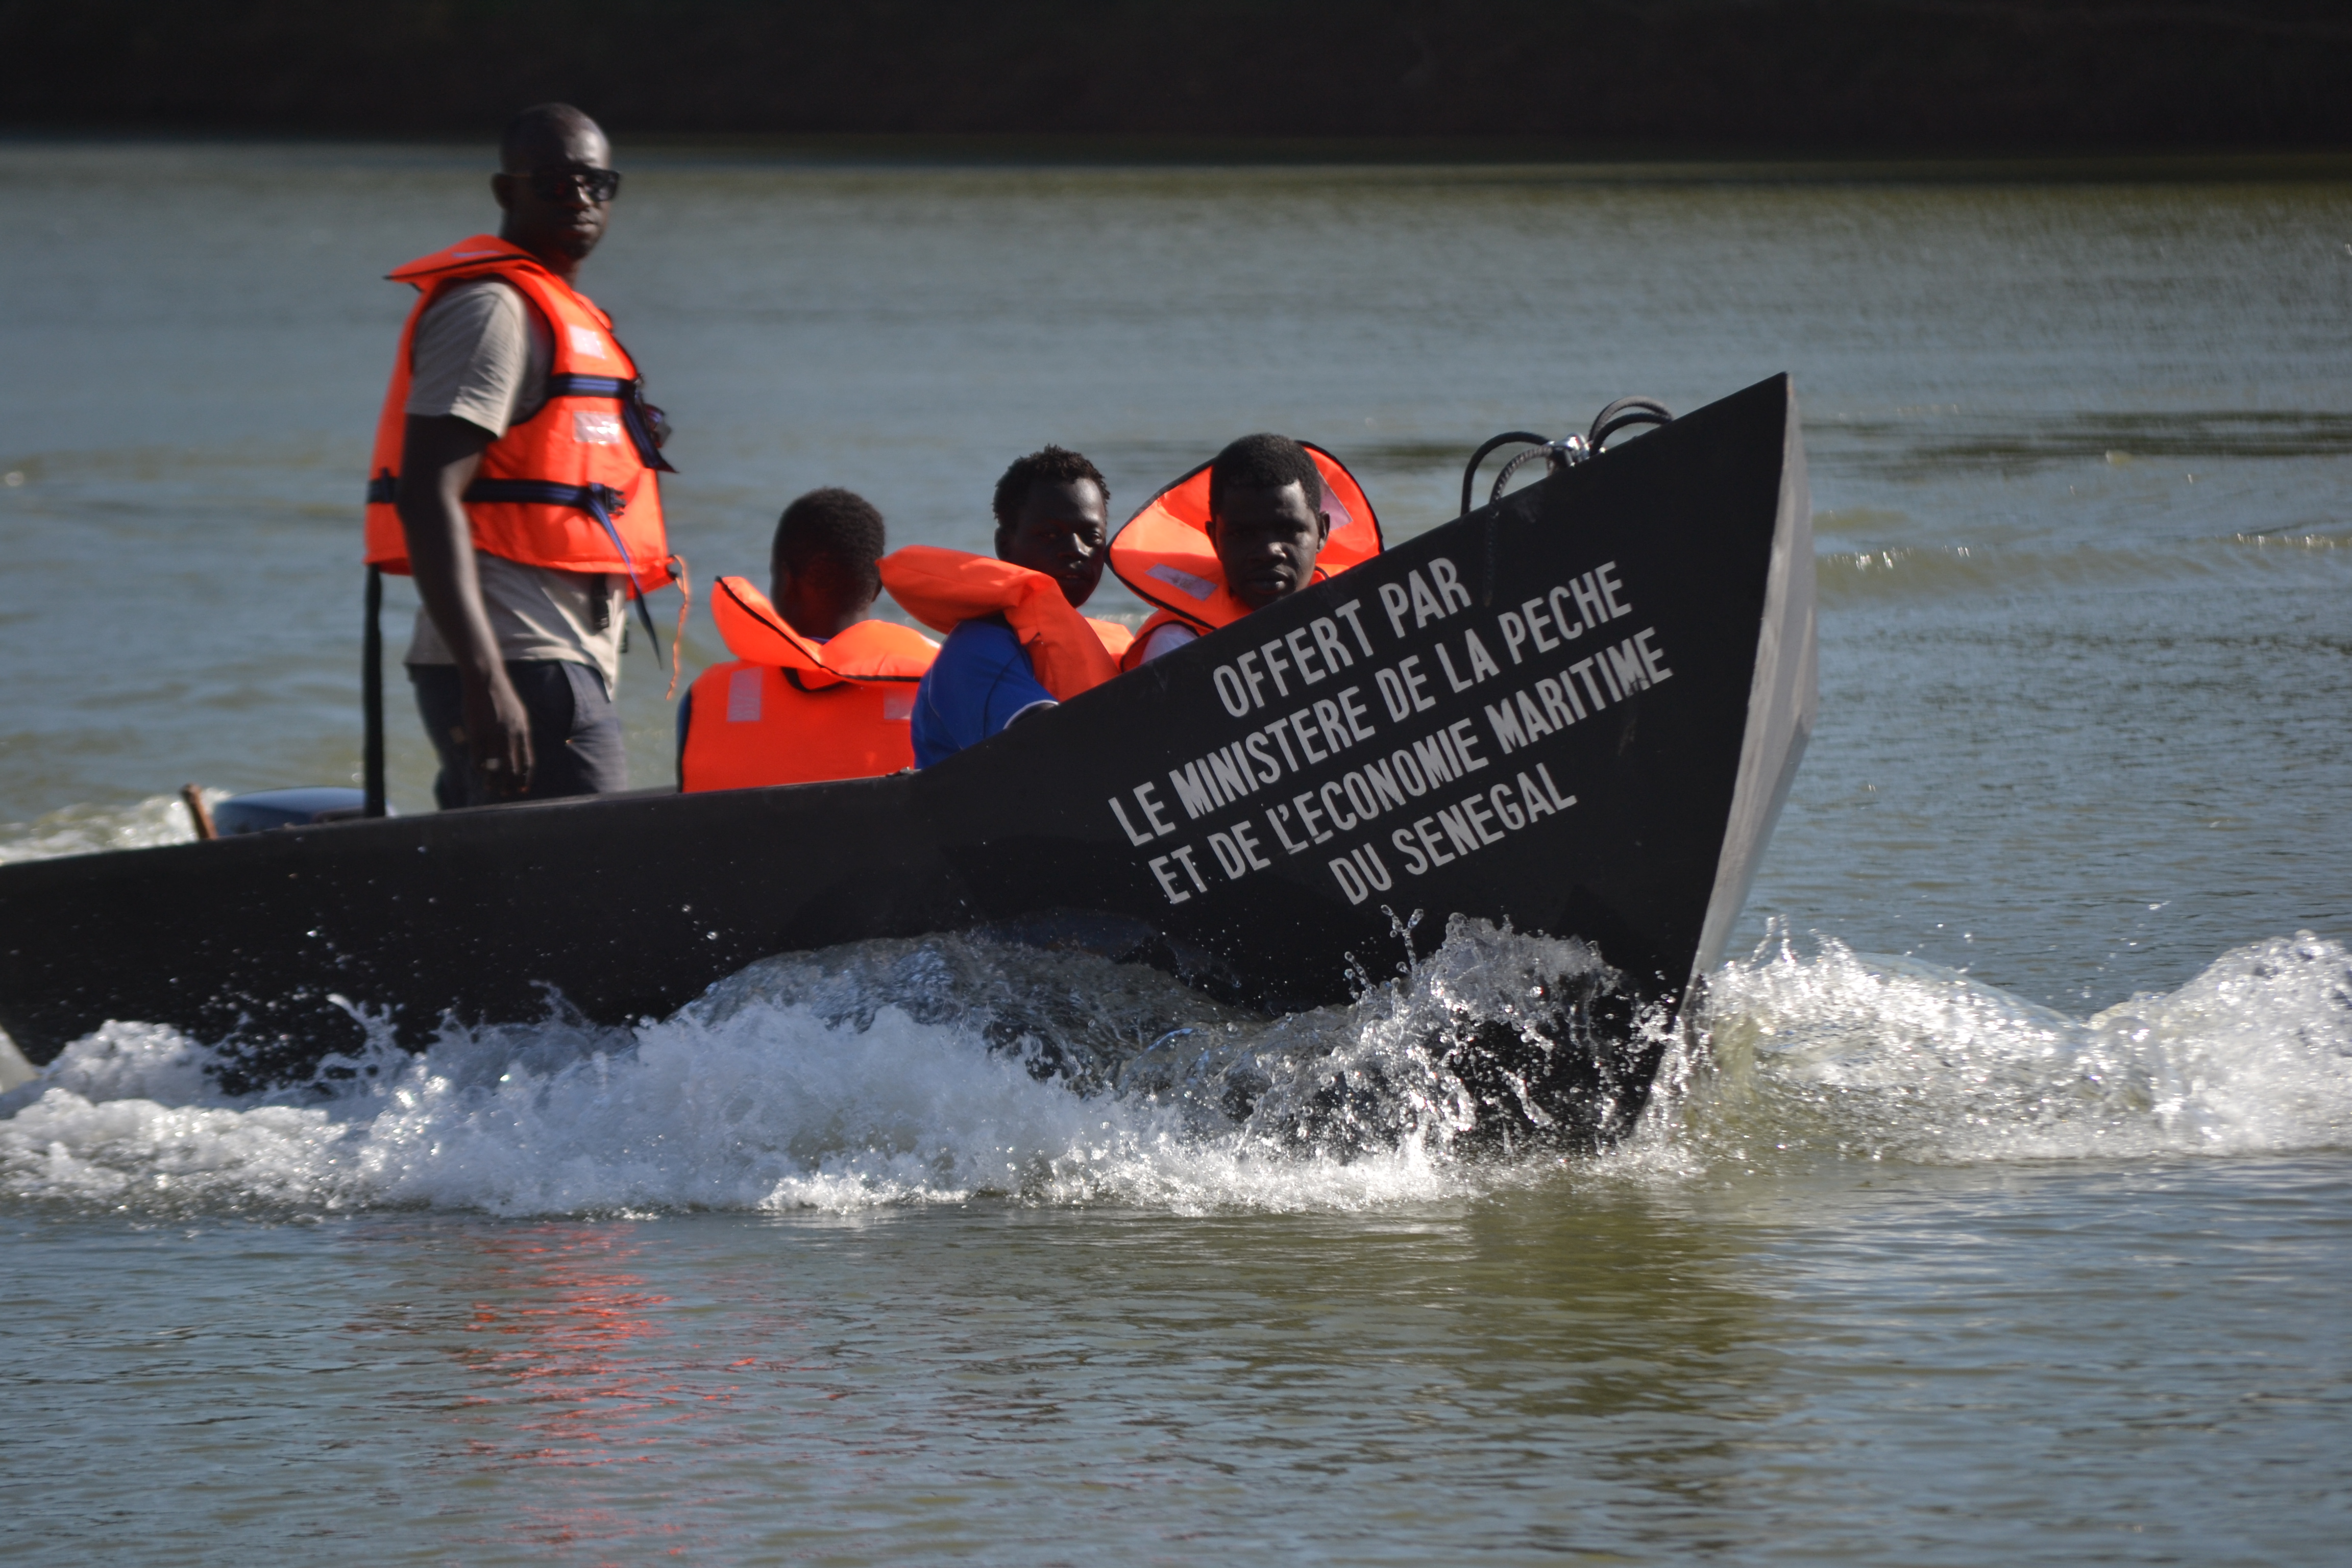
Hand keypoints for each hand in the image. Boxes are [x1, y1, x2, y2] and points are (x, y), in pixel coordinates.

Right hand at [459, 665, 534, 799]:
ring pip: (494, 765)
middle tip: (507, 794)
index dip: (525, 777)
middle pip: (512, 767)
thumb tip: (521, 751)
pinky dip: (479, 766)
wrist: (487, 680)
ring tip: (490, 789)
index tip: (523, 789)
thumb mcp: (518, 715)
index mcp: (523, 731)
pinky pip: (478, 755)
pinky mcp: (476, 732)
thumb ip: (520, 734)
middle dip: (510, 783)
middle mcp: (510, 735)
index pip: (528, 761)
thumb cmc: (502, 698)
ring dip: (493, 780)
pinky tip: (479, 771)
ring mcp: (492, 734)